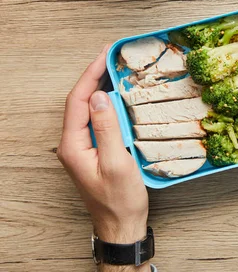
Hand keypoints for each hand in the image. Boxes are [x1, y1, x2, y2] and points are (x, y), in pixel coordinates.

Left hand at [58, 46, 149, 269]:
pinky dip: (107, 104)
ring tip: (116, 69)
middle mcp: (73, 144)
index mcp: (73, 146)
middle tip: (112, 56)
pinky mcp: (94, 150)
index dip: (91, 75)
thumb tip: (100, 97)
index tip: (106, 55)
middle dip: (94, 76)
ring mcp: (83, 147)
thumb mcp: (117, 162)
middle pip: (79, 102)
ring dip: (100, 88)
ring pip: (88, 110)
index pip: (77, 101)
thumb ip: (107, 128)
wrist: (121, 224)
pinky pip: (97, 120)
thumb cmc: (120, 199)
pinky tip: (119, 96)